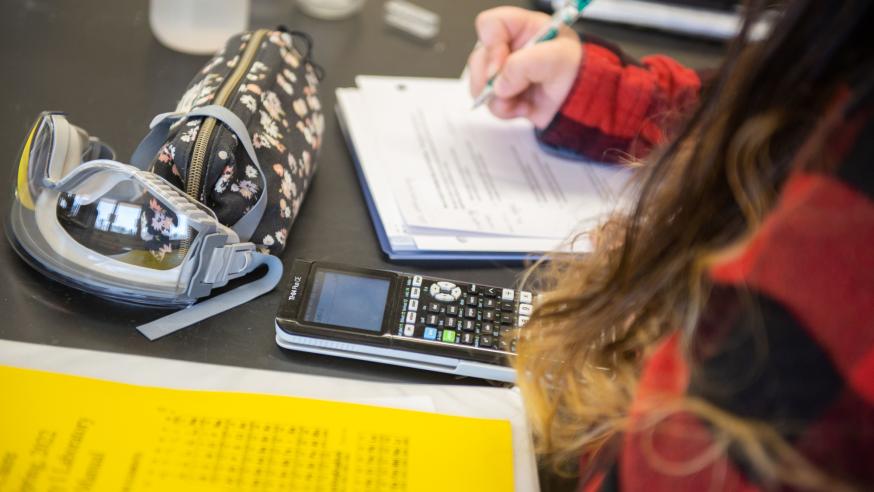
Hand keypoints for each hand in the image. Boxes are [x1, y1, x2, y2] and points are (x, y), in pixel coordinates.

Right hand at [467, 6, 582, 128]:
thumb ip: (525, 65)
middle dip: (489, 77)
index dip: (490, 44)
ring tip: (519, 101)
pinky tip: (523, 108)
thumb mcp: (557, 59)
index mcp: (523, 28)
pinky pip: (490, 103)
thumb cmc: (578, 71)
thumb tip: (499, 84)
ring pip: (480, 83)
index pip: (490, 25)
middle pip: (479, 56)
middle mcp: (510, 48)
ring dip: (497, 98)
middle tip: (507, 88)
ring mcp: (505, 73)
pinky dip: (504, 110)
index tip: (500, 64)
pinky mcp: (505, 94)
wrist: (583, 102)